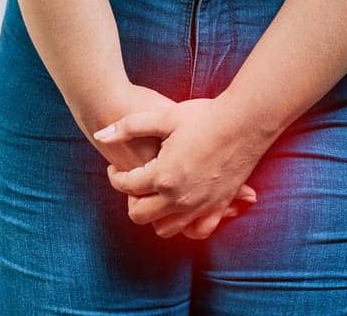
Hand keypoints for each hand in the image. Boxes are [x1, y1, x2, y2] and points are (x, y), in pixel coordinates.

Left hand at [94, 96, 271, 239]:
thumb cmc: (207, 115)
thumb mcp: (165, 116)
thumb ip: (130, 126)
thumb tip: (99, 133)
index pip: (127, 186)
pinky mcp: (218, 206)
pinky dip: (187, 227)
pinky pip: (197, 231)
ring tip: (157, 196)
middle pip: (140, 214)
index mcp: (162, 175)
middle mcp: (179, 197)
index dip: (116, 176)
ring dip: (155, 216)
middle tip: (135, 184)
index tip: (117, 168)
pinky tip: (183, 210)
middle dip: (131, 200)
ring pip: (165, 228)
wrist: (247, 120)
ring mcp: (200, 205)